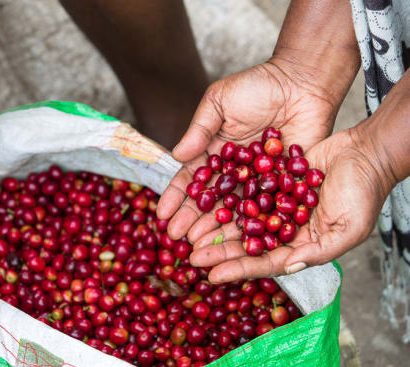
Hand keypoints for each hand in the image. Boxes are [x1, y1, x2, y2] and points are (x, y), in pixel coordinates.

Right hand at [157, 59, 338, 241]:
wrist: (303, 82)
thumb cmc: (258, 86)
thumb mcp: (219, 101)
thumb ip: (199, 128)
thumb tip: (177, 156)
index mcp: (213, 152)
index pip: (190, 178)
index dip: (176, 197)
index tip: (162, 214)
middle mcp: (233, 170)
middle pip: (209, 200)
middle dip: (191, 218)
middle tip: (177, 237)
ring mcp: (257, 180)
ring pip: (233, 208)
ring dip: (216, 227)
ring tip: (200, 244)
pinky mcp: (282, 185)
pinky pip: (265, 207)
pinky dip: (251, 223)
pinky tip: (239, 239)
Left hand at [189, 127, 392, 281]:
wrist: (365, 152)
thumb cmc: (364, 192)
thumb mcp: (349, 228)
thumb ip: (320, 251)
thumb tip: (288, 266)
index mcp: (300, 245)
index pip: (264, 262)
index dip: (238, 269)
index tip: (211, 275)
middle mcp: (284, 229)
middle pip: (245, 243)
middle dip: (219, 251)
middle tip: (190, 256)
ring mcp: (275, 205)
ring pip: (239, 219)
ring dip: (215, 226)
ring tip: (189, 234)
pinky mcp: (270, 181)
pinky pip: (243, 191)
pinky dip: (224, 197)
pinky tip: (204, 200)